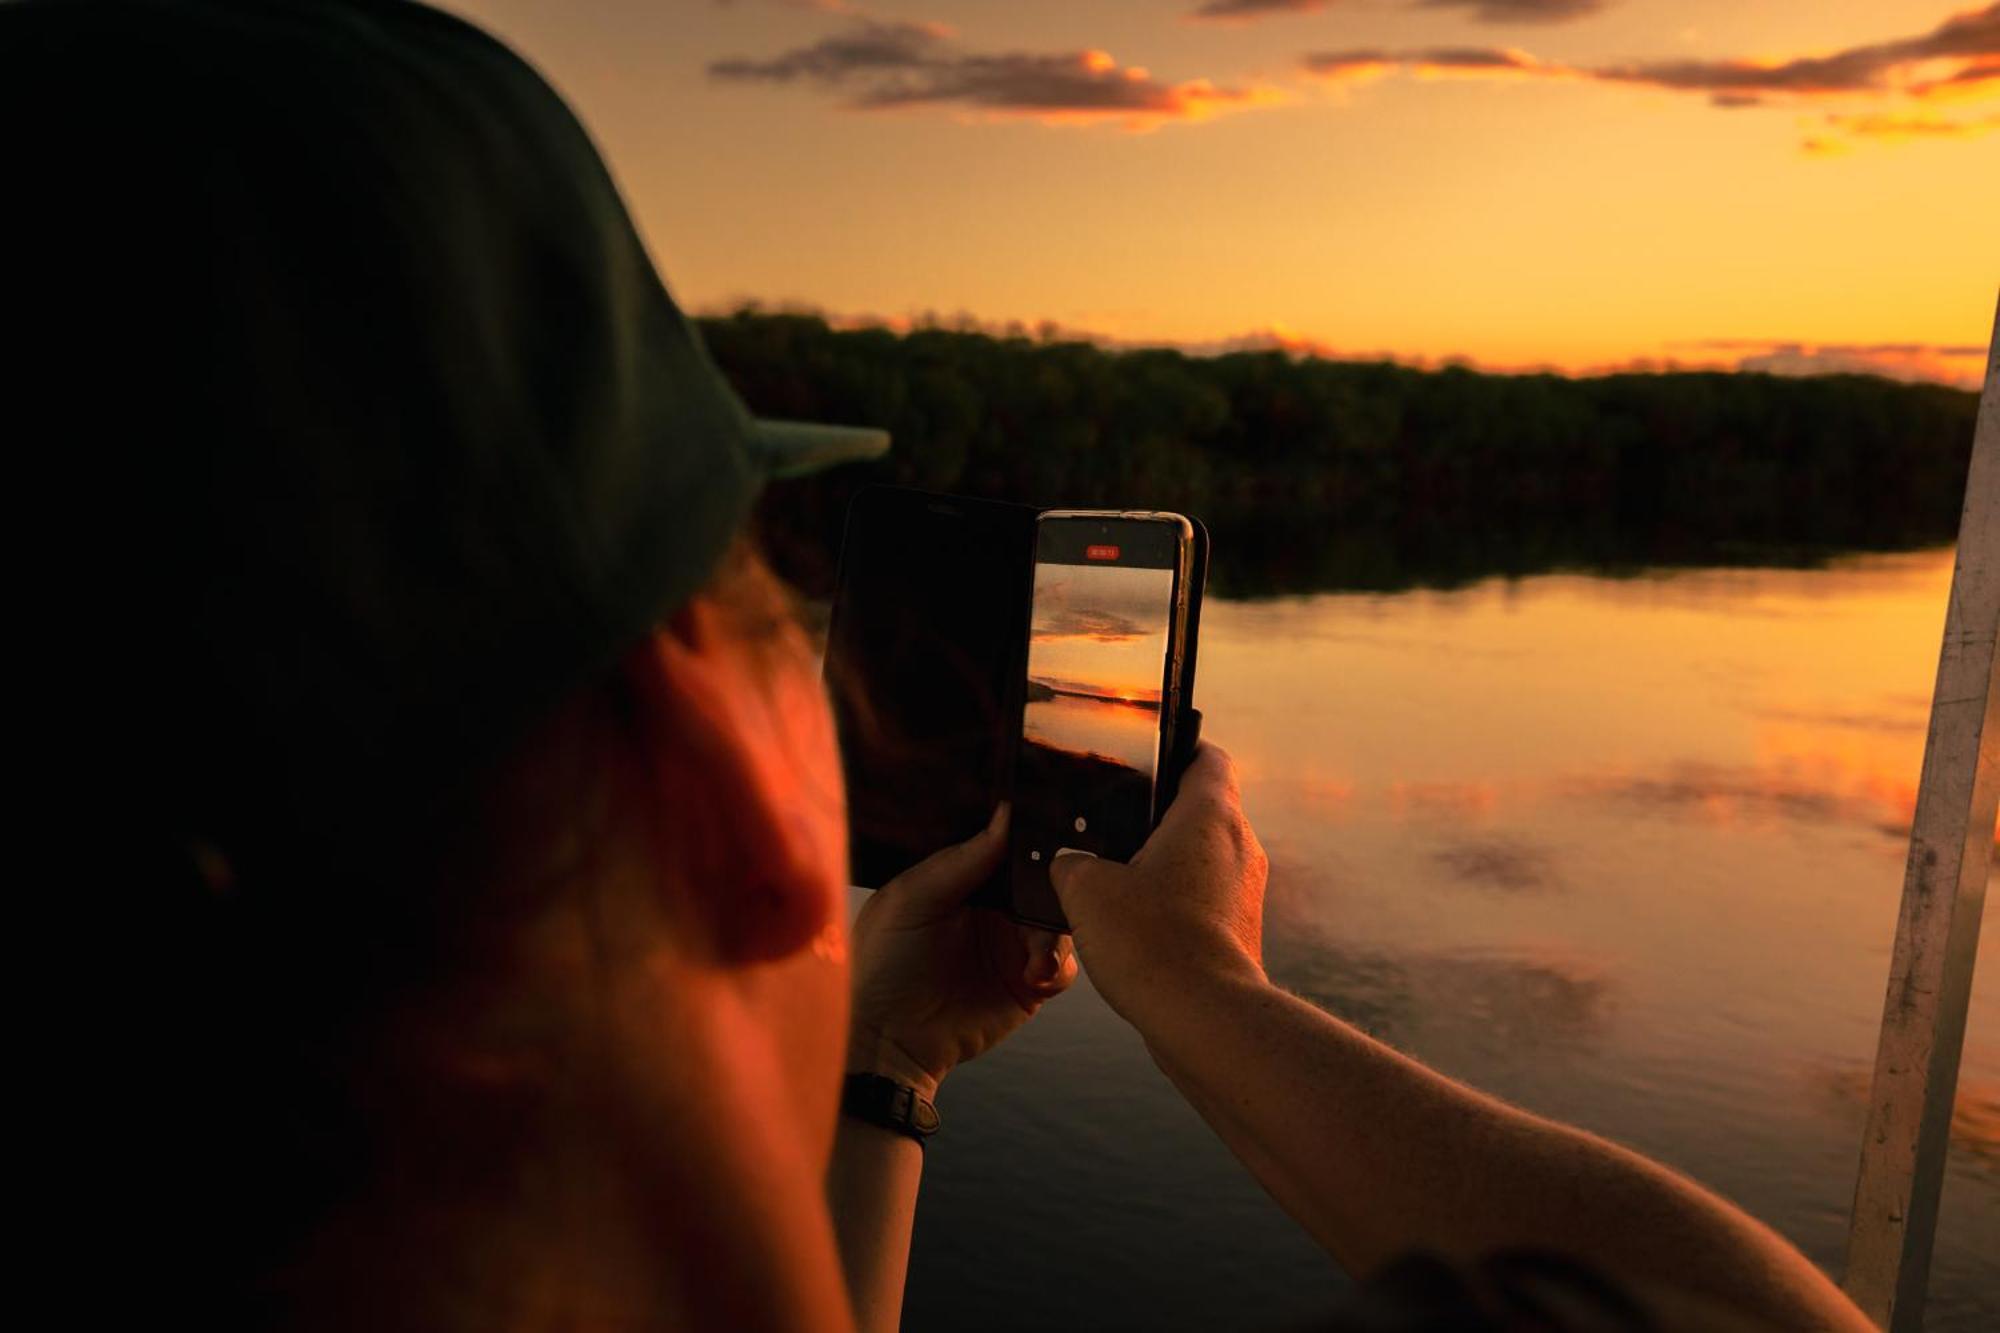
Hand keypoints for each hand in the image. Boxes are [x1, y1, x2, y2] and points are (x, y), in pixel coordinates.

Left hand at [847, 804, 1077, 1099]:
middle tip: (1060, 896)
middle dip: (1055, 890)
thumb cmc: (883, 962)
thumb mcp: (912, 898)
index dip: (1032, 840)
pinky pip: (1061, 967)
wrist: (888, 1038)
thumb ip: (960, 859)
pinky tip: (1036, 978)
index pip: (1009, 848)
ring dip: (1055, 936)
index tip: (1053, 833)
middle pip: (1044, 884)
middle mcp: (995, 907)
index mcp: (965, 878)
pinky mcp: (1028, 984)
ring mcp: (1013, 945)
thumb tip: (1006, 816)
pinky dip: (1058, 968)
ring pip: (1060, 923)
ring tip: (1035, 958)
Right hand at [1047, 743, 1267, 1027]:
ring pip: (1204, 859)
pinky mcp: (1240, 933)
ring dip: (1167, 864)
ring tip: (1116, 878)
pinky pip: (1206, 902)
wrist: (1202, 1019)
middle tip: (1113, 820)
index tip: (1152, 752)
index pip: (1208, 758)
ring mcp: (1245, 893)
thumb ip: (1071, 862)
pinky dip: (1176, 904)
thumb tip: (1069, 864)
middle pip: (1205, 809)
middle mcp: (1239, 846)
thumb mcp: (1085, 889)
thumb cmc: (1152, 943)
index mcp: (1210, 815)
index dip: (1181, 747)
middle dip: (1161, 814)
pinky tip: (1135, 925)